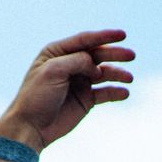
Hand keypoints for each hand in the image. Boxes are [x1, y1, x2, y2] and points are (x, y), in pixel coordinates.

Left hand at [0, 28, 133, 149]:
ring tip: (129, 78)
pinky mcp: (86, 99)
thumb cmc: (36, 97)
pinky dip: (116, 91)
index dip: (104, 36)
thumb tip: (96, 64)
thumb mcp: (53, 72)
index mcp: (57, 53)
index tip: (122, 35)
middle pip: (97, 55)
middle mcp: (70, 65)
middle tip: (131, 55)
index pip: (84, 40)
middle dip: (115, 54)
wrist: (30, 127)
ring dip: (118, 74)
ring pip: (104, 73)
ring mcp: (79, 82)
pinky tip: (124, 93)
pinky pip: (105, 92)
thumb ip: (76, 61)